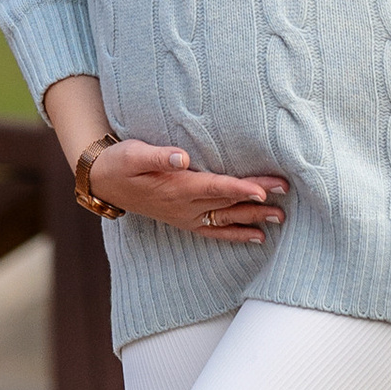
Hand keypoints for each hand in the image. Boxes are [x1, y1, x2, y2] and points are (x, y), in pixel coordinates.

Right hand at [92, 140, 286, 243]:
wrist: (104, 181)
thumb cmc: (121, 162)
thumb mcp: (134, 153)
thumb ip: (158, 155)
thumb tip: (181, 156)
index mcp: (176, 187)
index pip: (215, 187)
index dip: (240, 188)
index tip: (264, 190)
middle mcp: (185, 206)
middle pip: (228, 202)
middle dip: (258, 200)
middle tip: (286, 194)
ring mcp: (186, 216)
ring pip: (226, 218)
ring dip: (254, 218)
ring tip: (281, 217)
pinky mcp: (185, 219)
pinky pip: (214, 231)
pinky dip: (236, 234)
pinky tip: (257, 236)